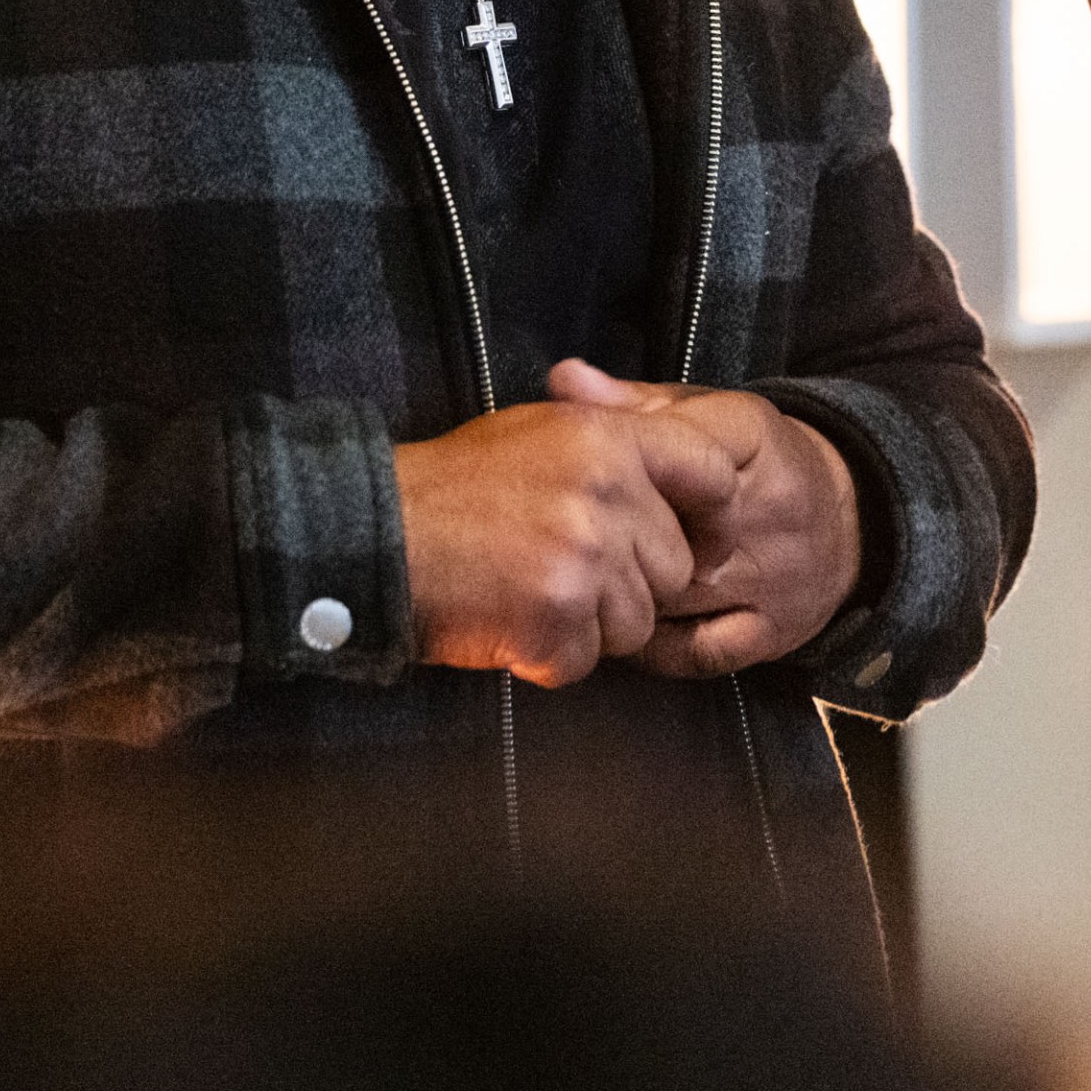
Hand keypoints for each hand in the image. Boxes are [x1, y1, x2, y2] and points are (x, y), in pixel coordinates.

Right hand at [394, 400, 744, 686]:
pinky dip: (550, 655)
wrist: (379, 537)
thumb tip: (686, 461)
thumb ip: (612, 437)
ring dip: (591, 623)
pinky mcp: (556, 623)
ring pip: (638, 624)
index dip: (708, 510)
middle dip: (630, 581)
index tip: (689, 531)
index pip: (712, 474)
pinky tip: (509, 621)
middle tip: (563, 566)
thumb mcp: (537, 431)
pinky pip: (587, 660)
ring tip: (529, 590)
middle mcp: (606, 497)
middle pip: (674, 567)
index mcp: (607, 441)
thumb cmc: (454, 486)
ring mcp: (583, 563)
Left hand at [546, 362, 862, 676]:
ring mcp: (775, 577)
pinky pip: (696, 652)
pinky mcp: (774, 632)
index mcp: (751, 437)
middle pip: (663, 529)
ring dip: (621, 595)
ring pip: (672, 596)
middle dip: (608, 539)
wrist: (852, 519)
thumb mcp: (704, 414)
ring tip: (584, 585)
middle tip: (564, 544)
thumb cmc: (754, 462)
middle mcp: (770, 508)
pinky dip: (652, 646)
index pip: (668, 450)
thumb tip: (563, 378)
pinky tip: (627, 627)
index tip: (579, 483)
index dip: (612, 471)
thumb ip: (632, 402)